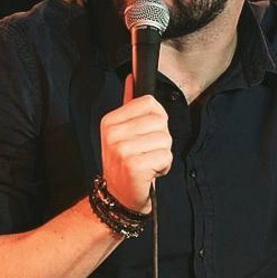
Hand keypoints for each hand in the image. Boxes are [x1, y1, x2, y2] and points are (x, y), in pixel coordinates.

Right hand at [98, 76, 172, 212]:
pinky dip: (163, 167)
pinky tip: (149, 173)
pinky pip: (166, 157)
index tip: (145, 136)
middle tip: (145, 153)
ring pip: (165, 140)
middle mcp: (113, 134)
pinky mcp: (134, 166)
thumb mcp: (122, 133)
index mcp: (110, 121)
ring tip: (147, 164)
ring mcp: (122, 150)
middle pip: (160, 121)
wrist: (118, 198)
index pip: (149, 103)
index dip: (156, 120)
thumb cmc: (124, 165)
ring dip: (162, 155)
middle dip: (161, 140)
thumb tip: (131, 79)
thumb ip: (128, 105)